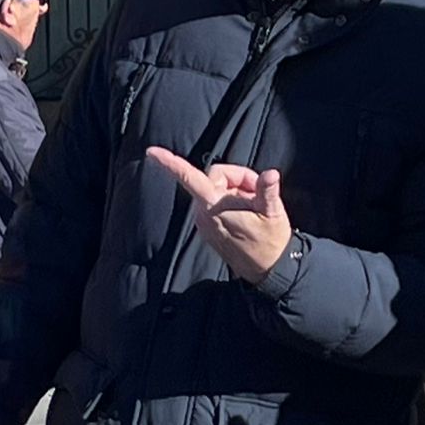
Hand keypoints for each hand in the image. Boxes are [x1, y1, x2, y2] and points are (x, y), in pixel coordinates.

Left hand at [145, 147, 293, 284]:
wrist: (266, 271)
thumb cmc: (270, 242)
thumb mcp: (273, 213)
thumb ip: (266, 191)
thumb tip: (270, 173)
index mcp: (214, 207)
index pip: (189, 178)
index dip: (170, 163)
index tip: (151, 152)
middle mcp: (203, 214)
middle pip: (215, 176)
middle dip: (238, 178)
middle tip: (257, 192)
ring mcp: (204, 222)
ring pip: (216, 188)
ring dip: (236, 190)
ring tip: (254, 207)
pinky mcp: (208, 228)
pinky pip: (216, 202)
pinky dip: (231, 201)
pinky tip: (246, 214)